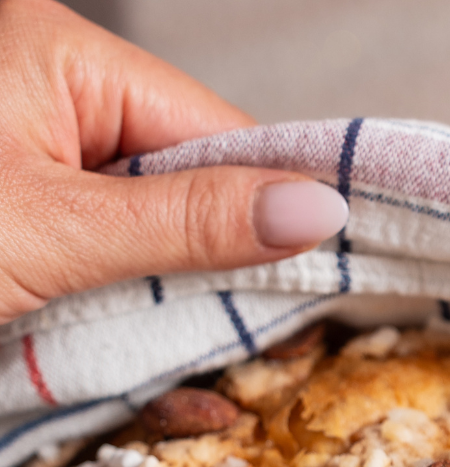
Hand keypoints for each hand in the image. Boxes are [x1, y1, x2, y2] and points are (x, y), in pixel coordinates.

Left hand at [0, 0, 346, 323]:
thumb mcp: (60, 230)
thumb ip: (190, 221)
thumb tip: (316, 209)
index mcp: (61, 55)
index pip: (215, 130)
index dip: (268, 203)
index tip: (315, 272)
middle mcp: (51, 82)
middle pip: (187, 169)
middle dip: (212, 247)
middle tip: (249, 319)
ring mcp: (33, 141)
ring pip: (151, 209)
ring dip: (169, 274)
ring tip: (176, 325)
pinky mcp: (25, 198)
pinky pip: (107, 232)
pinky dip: (125, 282)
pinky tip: (127, 317)